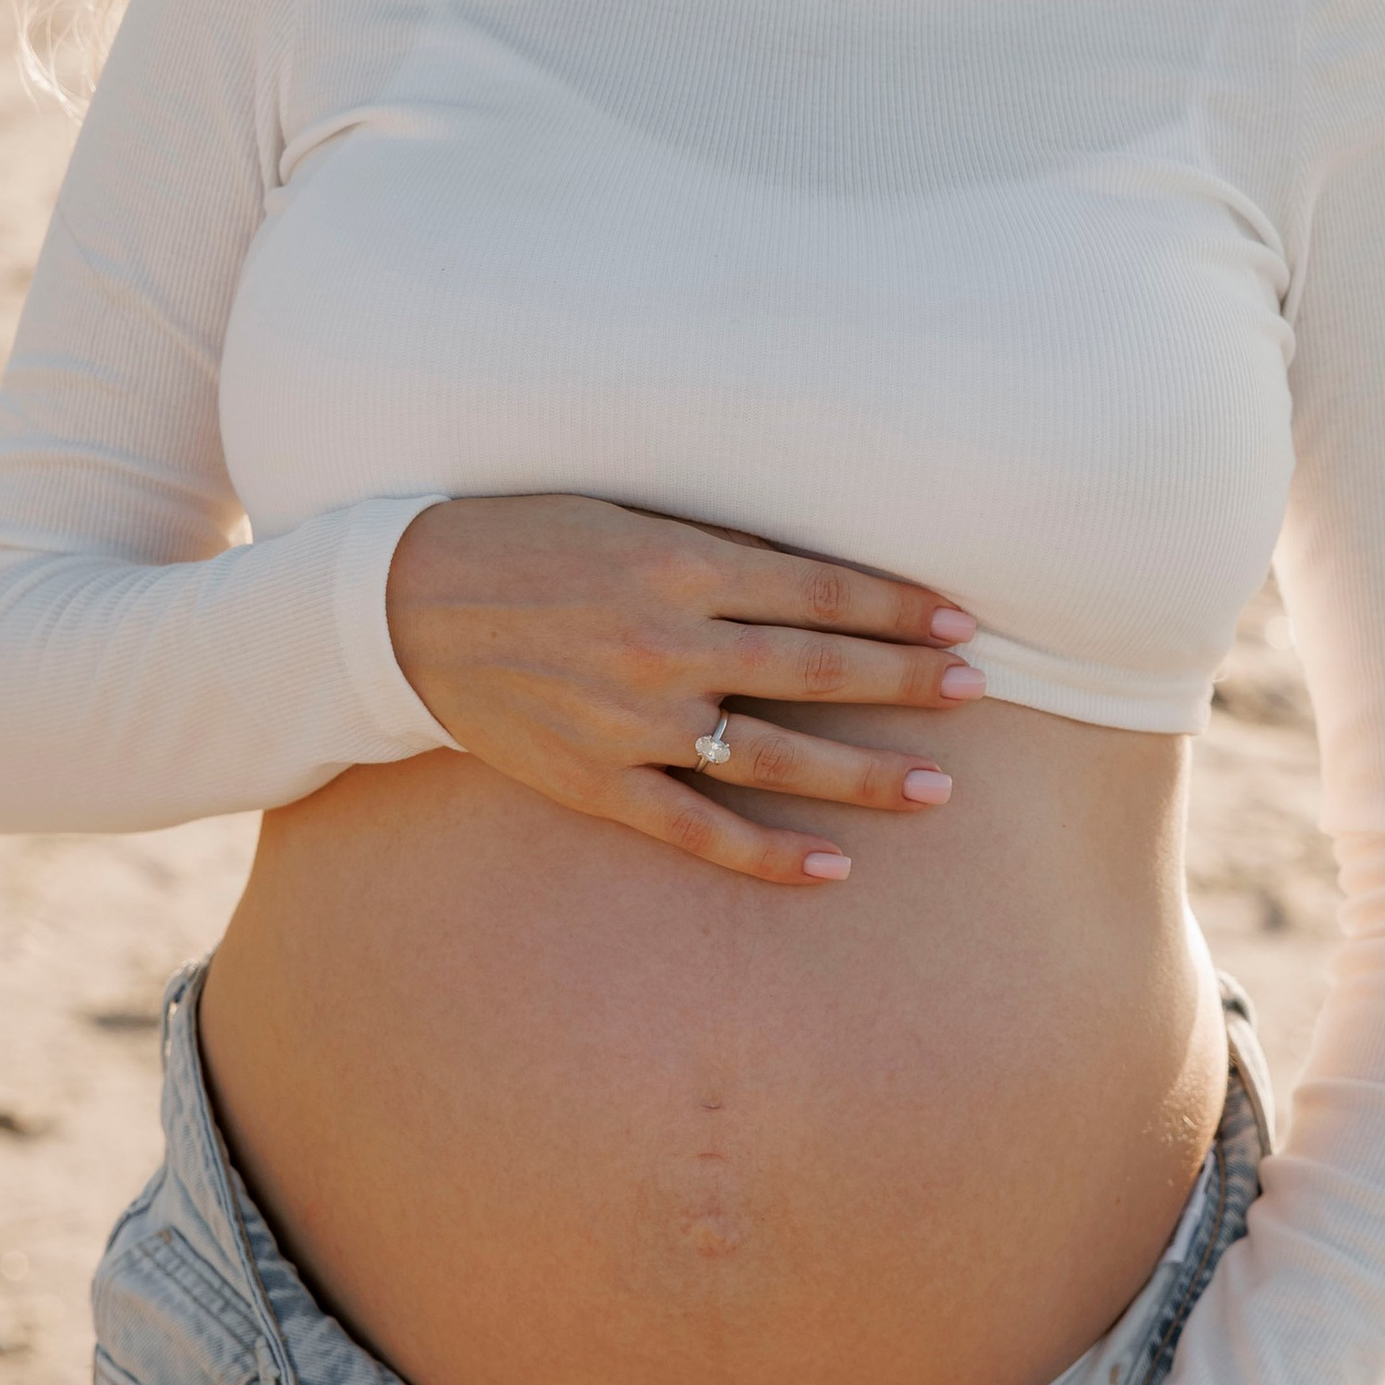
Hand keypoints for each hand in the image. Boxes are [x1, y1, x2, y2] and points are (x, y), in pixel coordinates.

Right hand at [383, 492, 984, 886]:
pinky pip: (700, 828)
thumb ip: (716, 549)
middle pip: (817, 670)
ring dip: (866, 774)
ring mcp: (635, 722)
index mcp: (678, 564)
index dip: (896, 608)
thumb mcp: (624, 518)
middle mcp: (667, 643)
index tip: (959, 620)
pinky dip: (771, 853)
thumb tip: (816, 573)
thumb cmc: (523, 542)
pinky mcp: (598, 781)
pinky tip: (835, 867)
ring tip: (940, 788)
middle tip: (978, 690)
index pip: (818, 591)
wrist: (405, 607)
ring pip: (776, 756)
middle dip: (907, 680)